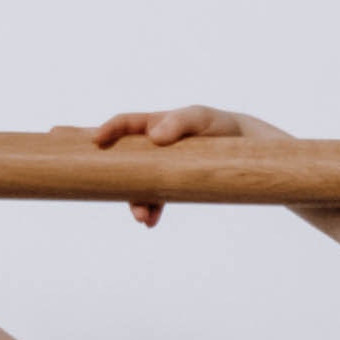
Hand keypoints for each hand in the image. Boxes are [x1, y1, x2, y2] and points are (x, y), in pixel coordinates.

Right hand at [86, 104, 281, 227]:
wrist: (243, 147)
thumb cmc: (218, 126)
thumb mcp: (202, 117)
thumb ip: (180, 121)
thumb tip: (155, 137)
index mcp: (153, 124)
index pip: (124, 124)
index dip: (108, 131)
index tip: (96, 141)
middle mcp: (151, 147)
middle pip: (125, 162)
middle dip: (120, 181)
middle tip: (123, 192)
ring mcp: (160, 167)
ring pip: (139, 185)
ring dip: (137, 202)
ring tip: (143, 218)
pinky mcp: (173, 183)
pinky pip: (157, 197)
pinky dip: (153, 209)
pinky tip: (152, 221)